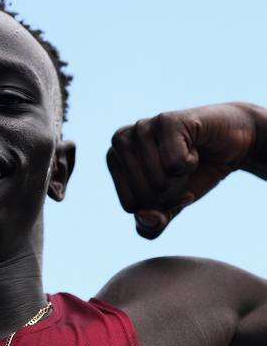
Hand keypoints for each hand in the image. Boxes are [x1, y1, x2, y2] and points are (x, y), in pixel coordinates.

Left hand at [107, 103, 257, 238]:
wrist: (231, 143)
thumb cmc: (193, 173)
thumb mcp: (170, 206)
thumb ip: (151, 225)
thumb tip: (144, 217)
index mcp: (113, 159)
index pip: (131, 205)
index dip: (158, 204)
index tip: (170, 184)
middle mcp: (120, 140)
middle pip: (144, 195)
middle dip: (171, 192)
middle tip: (181, 170)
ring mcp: (141, 126)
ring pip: (158, 181)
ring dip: (182, 177)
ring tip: (187, 156)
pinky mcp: (166, 120)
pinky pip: (174, 164)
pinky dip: (191, 163)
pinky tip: (194, 146)